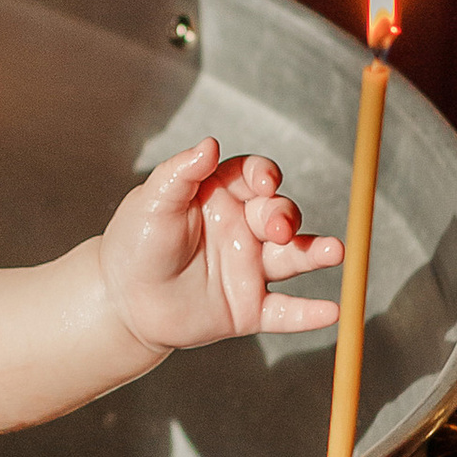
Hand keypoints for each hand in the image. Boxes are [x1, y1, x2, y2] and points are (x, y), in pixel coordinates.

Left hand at [99, 140, 342, 350]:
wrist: (122, 301)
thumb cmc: (135, 244)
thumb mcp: (152, 203)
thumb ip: (181, 173)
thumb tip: (210, 143)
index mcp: (220, 197)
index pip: (254, 177)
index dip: (265, 176)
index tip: (265, 183)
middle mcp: (242, 230)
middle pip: (278, 213)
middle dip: (285, 216)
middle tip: (278, 228)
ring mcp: (249, 269)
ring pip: (293, 257)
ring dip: (317, 252)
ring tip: (335, 251)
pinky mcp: (249, 309)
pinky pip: (285, 311)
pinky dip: (309, 314)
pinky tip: (331, 311)